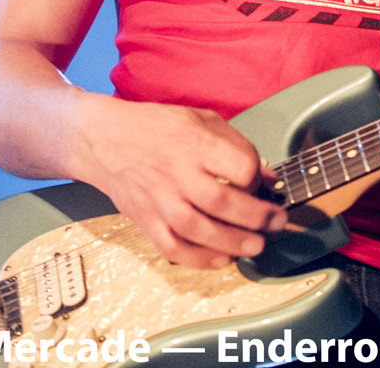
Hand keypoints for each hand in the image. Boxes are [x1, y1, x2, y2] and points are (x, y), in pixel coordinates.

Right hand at [68, 95, 290, 267]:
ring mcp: (158, 199)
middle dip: (255, 217)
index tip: (262, 183)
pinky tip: (222, 259)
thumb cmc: (156, 126)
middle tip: (277, 223)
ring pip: (198, 230)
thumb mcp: (201, 119)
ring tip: (256, 246)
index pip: (238, 164)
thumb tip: (268, 176)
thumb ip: (237, 145)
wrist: (102, 139)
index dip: (256, 177)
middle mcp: (176, 172)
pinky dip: (199, 259)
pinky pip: (173, 247)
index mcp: (194, 141)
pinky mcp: (145, 220)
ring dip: (232, 242)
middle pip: (221, 201)